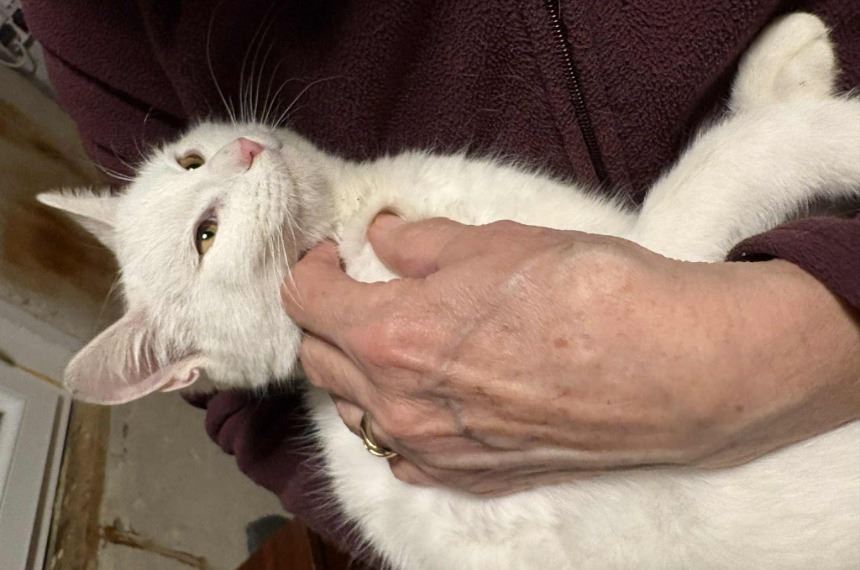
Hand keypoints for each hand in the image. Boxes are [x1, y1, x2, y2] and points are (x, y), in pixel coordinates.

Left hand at [282, 215, 859, 494]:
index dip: (309, 268)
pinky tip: (424, 395)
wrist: (671, 369)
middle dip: (326, 318)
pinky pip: (400, 452)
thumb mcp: (495, 243)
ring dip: (355, 369)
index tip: (333, 253)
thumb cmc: (587, 293)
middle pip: (320, 359)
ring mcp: (432, 449)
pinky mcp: (470, 476)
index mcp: (391, 335)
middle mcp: (398, 403)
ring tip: (391, 339)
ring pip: (354, 410)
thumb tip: (383, 237)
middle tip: (359, 288)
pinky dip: (394, 419)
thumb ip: (421, 243)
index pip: (306, 302)